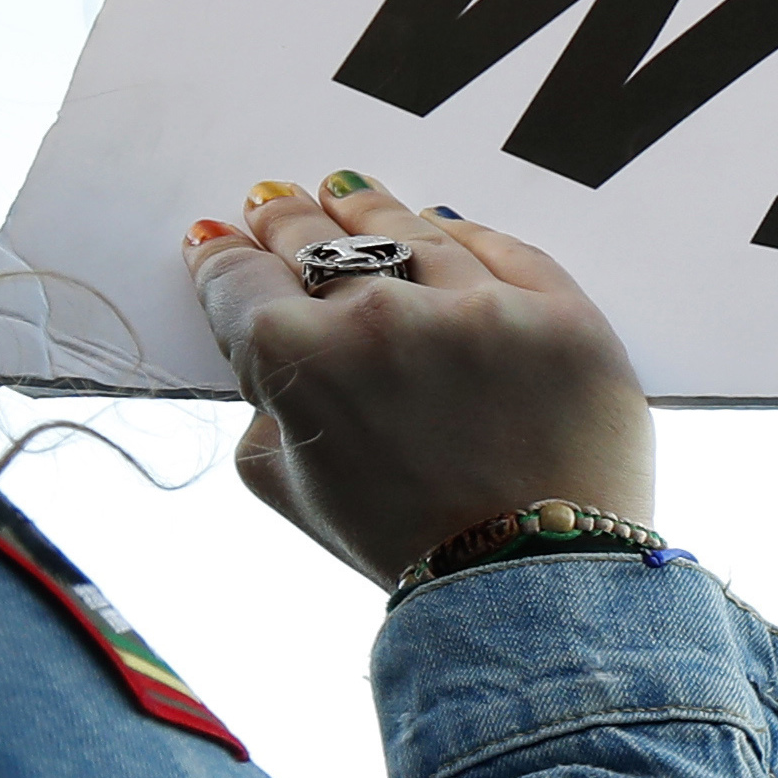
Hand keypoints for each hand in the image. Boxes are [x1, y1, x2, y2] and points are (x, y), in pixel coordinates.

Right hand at [187, 177, 651, 589]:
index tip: (220, 242)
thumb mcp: (291, 489)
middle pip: (316, 239)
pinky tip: (441, 228)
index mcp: (300, 362)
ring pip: (408, 230)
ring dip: (368, 210)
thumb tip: (269, 354)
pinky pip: (500, 249)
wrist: (533, 582)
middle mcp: (382, 316)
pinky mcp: (557, 309)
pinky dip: (463, 239)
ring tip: (347, 194)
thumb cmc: (407, 546)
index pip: (240, 279)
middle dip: (285, 220)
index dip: (223, 258)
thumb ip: (265, 409)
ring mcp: (477, 307)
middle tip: (274, 203)